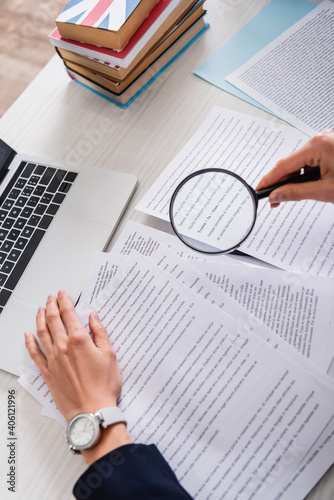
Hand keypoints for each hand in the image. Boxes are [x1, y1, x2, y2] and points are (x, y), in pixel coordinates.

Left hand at [25, 290, 130, 463]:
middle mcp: (63, 347)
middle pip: (52, 320)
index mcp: (79, 340)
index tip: (63, 294)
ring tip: (41, 309)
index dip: (64, 301)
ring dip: (40, 318)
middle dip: (51, 305)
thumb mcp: (110, 355)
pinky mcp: (48, 373)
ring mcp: (53, 360)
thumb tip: (93, 318)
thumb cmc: (103, 386)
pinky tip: (28, 336)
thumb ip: (100, 333)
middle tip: (51, 297)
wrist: (92, 411)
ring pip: (42, 333)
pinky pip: (35, 354)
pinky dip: (30, 343)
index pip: (68, 314)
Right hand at [256, 130, 333, 206]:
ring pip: (301, 162)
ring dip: (295, 178)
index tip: (259, 190)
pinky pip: (311, 159)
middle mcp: (320, 139)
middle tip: (274, 199)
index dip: (269, 180)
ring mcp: (325, 141)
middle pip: (291, 163)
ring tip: (295, 195)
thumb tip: (276, 195)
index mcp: (317, 146)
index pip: (284, 166)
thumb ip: (297, 193)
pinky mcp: (329, 146)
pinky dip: (306, 173)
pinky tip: (308, 184)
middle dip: (282, 182)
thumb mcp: (325, 190)